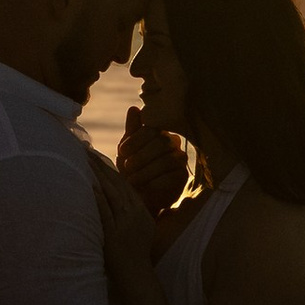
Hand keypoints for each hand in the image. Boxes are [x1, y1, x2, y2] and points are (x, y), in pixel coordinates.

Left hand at [86, 148, 159, 287]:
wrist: (137, 275)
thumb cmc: (136, 253)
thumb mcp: (142, 228)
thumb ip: (133, 212)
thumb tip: (120, 197)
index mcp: (141, 210)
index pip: (124, 183)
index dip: (109, 168)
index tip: (96, 155)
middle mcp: (134, 213)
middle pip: (116, 183)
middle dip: (100, 165)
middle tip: (85, 150)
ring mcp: (124, 223)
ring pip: (110, 193)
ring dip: (96, 175)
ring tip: (84, 161)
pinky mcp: (113, 234)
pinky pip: (105, 212)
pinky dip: (98, 198)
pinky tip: (89, 185)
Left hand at [116, 97, 187, 216]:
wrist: (136, 196)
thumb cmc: (131, 169)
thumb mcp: (127, 149)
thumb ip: (131, 130)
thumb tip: (134, 108)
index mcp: (159, 131)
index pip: (151, 129)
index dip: (135, 140)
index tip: (122, 151)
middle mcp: (173, 142)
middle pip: (161, 142)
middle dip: (140, 157)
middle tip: (127, 167)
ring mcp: (180, 159)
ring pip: (166, 160)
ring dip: (145, 171)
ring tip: (132, 179)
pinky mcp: (183, 177)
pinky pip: (171, 176)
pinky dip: (153, 182)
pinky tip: (145, 187)